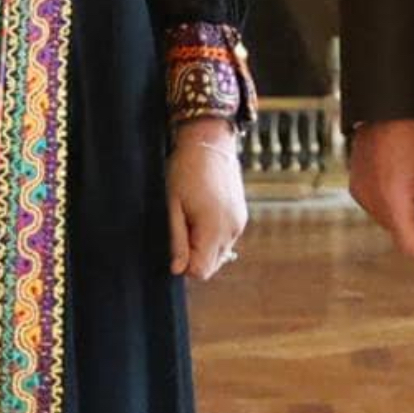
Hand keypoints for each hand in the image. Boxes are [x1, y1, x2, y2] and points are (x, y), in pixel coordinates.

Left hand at [167, 118, 247, 280]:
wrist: (208, 141)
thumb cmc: (185, 170)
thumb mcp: (172, 206)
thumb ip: (177, 240)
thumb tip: (177, 270)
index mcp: (215, 229)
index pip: (201, 271)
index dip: (183, 264)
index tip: (173, 243)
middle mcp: (232, 230)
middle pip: (211, 265)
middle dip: (193, 256)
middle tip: (180, 227)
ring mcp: (239, 222)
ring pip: (219, 253)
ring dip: (203, 245)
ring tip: (191, 216)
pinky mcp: (241, 215)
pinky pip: (226, 239)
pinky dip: (213, 235)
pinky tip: (201, 212)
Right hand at [349, 118, 413, 268]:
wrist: (388, 103)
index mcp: (391, 200)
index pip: (410, 244)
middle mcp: (370, 200)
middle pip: (400, 230)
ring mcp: (361, 190)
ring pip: (390, 217)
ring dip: (409, 211)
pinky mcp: (357, 181)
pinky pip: (380, 202)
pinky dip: (397, 200)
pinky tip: (407, 176)